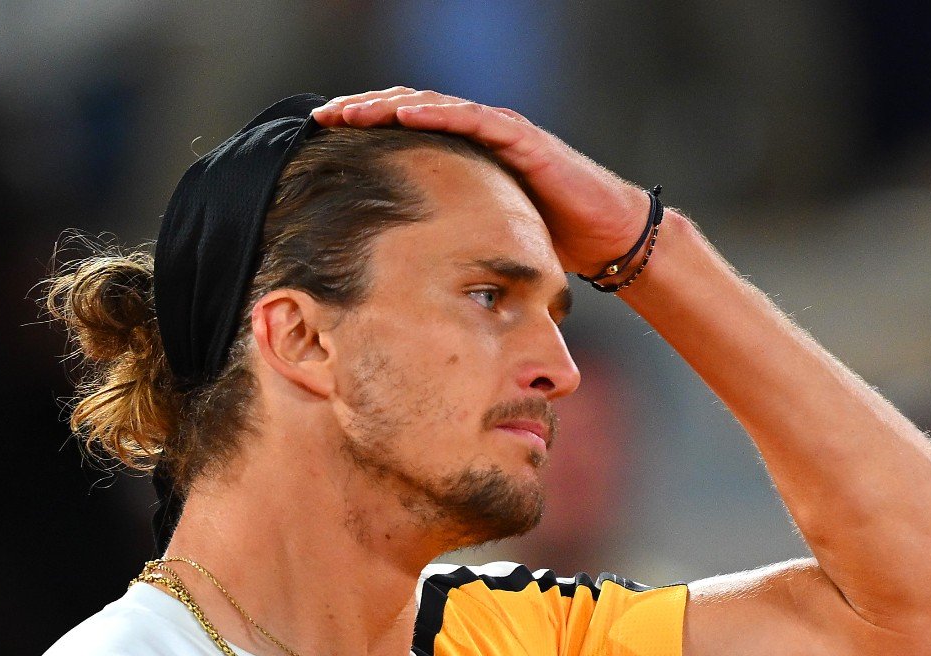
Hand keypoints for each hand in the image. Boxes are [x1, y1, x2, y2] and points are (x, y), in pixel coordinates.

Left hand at [310, 87, 651, 276]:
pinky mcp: (523, 139)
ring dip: (390, 105)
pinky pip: (475, 119)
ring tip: (351, 110)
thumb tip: (404, 275)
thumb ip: (449, 239)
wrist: (608, 236)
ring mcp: (501, 130)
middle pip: (410, 108)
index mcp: (464, 153)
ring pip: (434, 106)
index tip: (325, 136)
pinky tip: (406, 114)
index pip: (406, 129)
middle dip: (365, 109)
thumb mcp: (483, 237)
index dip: (366, 126)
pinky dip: (440, 114)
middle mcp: (479, 133)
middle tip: (323, 117)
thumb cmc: (551, 237)